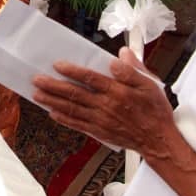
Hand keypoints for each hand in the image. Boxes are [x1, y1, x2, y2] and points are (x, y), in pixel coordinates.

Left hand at [32, 48, 175, 156]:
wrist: (158, 141)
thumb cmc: (155, 111)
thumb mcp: (150, 85)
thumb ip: (133, 70)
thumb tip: (121, 54)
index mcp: (118, 92)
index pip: (90, 79)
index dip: (72, 71)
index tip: (58, 64)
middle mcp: (106, 106)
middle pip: (75, 94)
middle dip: (53, 86)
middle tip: (37, 79)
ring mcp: (101, 121)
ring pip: (72, 109)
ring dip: (53, 101)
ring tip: (37, 94)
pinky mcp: (100, 132)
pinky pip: (78, 125)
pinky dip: (64, 119)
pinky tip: (52, 113)